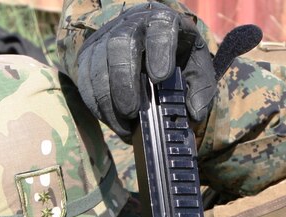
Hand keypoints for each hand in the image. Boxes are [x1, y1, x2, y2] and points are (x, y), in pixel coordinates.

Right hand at [75, 2, 214, 137]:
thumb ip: (201, 88)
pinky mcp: (89, 53)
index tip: (160, 78)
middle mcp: (131, 22)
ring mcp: (106, 36)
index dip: (159, 52)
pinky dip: (97, 104)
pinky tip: (112, 121)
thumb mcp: (197, 66)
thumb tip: (194, 113)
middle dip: (124, 81)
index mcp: (162, 21)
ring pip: (97, 63)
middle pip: (120, 44)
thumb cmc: (178, 55)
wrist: (151, 43)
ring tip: (124, 127)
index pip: (159, 28)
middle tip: (132, 112)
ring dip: (107, 100)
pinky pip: (85, 78)